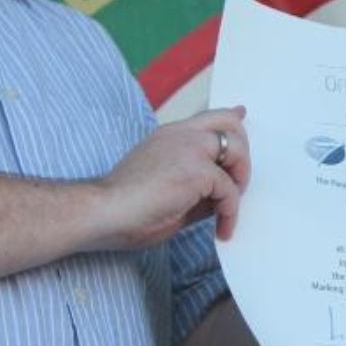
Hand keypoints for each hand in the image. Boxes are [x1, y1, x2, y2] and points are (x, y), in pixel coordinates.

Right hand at [97, 106, 249, 247]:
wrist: (101, 212)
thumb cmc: (123, 210)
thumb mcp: (169, 193)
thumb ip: (196, 187)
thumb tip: (220, 197)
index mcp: (169, 137)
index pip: (207, 118)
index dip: (230, 119)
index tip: (241, 115)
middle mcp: (181, 135)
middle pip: (230, 124)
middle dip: (243, 154)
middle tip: (238, 186)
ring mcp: (189, 148)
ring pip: (237, 151)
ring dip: (240, 182)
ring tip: (228, 211)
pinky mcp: (196, 170)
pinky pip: (229, 189)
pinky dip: (230, 212)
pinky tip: (221, 230)